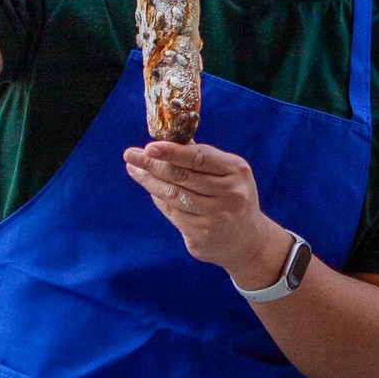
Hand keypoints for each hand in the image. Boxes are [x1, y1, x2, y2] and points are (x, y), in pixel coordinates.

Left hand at [123, 140, 286, 282]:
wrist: (248, 241)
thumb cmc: (232, 196)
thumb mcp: (228, 172)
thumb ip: (200, 156)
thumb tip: (168, 137)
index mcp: (236, 171)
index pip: (199, 157)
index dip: (171, 151)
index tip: (149, 146)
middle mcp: (229, 194)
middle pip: (182, 176)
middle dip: (152, 164)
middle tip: (130, 155)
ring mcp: (216, 217)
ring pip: (174, 195)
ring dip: (150, 181)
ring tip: (134, 169)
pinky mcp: (202, 236)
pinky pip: (172, 213)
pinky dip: (159, 198)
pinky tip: (151, 188)